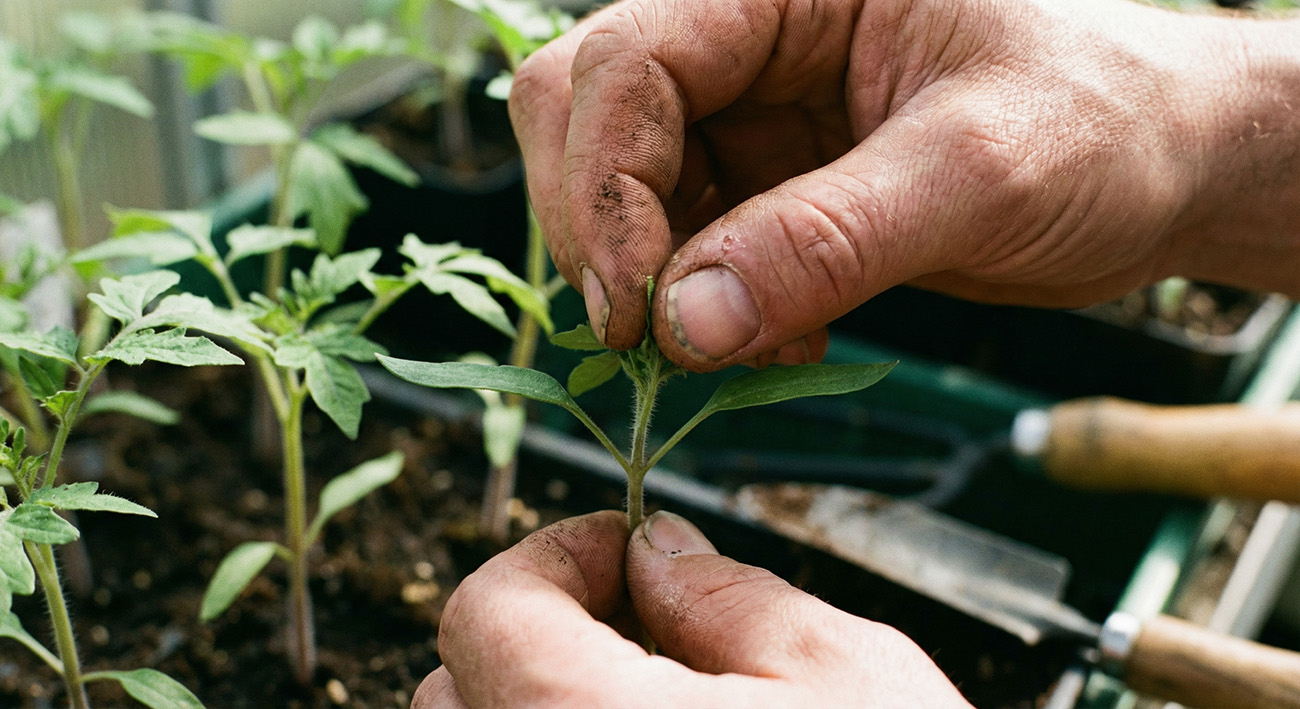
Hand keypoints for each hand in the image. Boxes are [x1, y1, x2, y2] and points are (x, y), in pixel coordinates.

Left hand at [413, 510, 971, 707]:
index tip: (629, 550)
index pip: (488, 608)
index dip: (561, 554)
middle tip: (651, 624)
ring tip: (660, 705)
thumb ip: (728, 597)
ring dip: (546, 703)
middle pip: (461, 686)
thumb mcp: (844, 678)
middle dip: (547, 629)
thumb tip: (664, 553)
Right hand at [510, 0, 1299, 370]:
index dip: (606, 185)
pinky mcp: (769, 185)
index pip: (630, 63)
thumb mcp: (975, 171)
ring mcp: (753, 113)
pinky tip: (779, 336)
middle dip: (603, 230)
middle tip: (650, 336)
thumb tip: (681, 324)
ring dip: (656, 284)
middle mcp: (750, 39)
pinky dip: (705, 308)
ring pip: (623, 190)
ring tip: (740, 344)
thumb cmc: (1104, 123)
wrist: (1164, 170)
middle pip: (588, 114)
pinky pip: (683, 246)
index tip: (635, 309)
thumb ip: (824, 241)